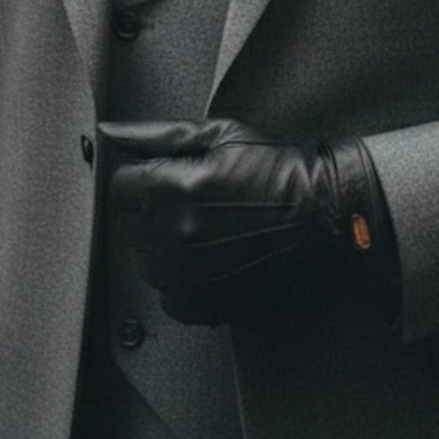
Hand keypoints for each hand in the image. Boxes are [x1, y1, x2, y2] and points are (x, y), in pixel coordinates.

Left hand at [100, 117, 397, 324]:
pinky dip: (185, 280)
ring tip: (213, 233)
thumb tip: (113, 132)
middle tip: (203, 206)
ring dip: (169, 247)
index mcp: (172, 188)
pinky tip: (218, 259)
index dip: (149, 182)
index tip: (175, 183)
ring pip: (148, 260)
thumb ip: (159, 135)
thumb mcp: (222, 136)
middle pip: (134, 224)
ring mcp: (182, 275)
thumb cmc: (278, 172)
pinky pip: (167, 293)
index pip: (121, 187)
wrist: (325, 220)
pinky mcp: (196, 307)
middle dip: (159, 213)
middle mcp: (171, 234)